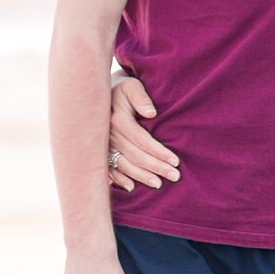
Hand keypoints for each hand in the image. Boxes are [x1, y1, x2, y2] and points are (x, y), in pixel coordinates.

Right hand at [106, 75, 178, 191]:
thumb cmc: (123, 89)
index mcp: (117, 120)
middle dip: (156, 167)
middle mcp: (108, 135)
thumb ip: (141, 97)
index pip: (142, 140)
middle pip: (135, 155)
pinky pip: (108, 168)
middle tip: (174, 176)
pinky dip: (118, 179)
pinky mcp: (100, 151)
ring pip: (123, 164)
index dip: (159, 152)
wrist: (99, 94)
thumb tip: (151, 113)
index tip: (176, 161)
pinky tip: (131, 187)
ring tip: (158, 184)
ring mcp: (103, 145)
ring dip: (141, 176)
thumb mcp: (132, 86)